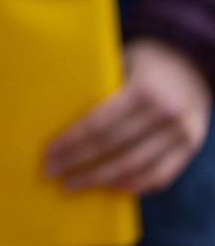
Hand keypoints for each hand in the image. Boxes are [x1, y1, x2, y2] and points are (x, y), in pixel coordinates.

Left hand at [44, 38, 210, 193]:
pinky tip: (110, 187)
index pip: (99, 125)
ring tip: (74, 184)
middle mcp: (165, 115)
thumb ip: (99, 81)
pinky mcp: (192, 146)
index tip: (49, 154)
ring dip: (102, 180)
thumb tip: (59, 104)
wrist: (195, 58)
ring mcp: (182, 134)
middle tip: (52, 172)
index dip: (71, 143)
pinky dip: (135, 185)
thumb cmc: (148, 57)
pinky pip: (162, 175)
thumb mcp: (123, 58)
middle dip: (79, 164)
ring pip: (136, 168)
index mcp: (143, 91)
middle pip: (113, 149)